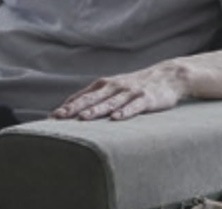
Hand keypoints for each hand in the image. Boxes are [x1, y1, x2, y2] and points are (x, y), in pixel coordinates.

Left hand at [51, 60, 190, 120]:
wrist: (168, 77)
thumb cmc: (138, 86)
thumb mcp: (116, 88)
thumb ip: (98, 98)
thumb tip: (75, 110)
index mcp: (105, 85)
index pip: (82, 97)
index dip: (67, 107)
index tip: (53, 117)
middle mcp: (114, 87)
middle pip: (92, 99)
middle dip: (74, 109)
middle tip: (59, 118)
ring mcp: (130, 92)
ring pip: (110, 103)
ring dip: (96, 110)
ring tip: (83, 118)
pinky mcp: (146, 99)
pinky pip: (134, 107)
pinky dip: (125, 112)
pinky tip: (116, 118)